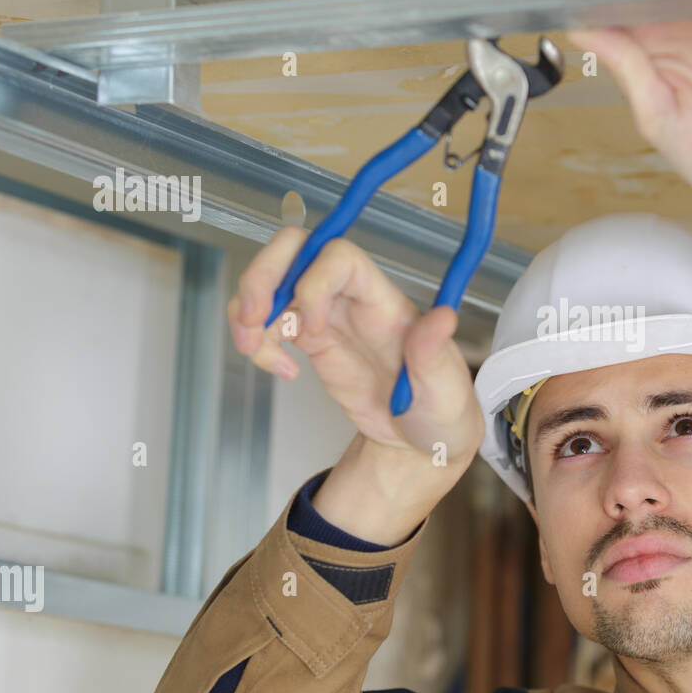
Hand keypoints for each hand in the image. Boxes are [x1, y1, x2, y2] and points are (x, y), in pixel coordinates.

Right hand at [228, 229, 483, 466]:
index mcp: (385, 303)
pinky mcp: (310, 340)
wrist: (418, 440)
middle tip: (251, 319)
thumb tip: (445, 318)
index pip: (340, 258)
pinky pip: (268, 321)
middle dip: (263, 276)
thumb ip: (435, 355)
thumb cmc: (439, 410)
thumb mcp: (444, 390)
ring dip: (246, 309)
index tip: (312, 330)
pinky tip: (280, 370)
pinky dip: (257, 340)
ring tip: (251, 349)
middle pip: (297, 252)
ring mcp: (328, 316)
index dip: (314, 283)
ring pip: (273, 281)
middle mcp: (353, 300)